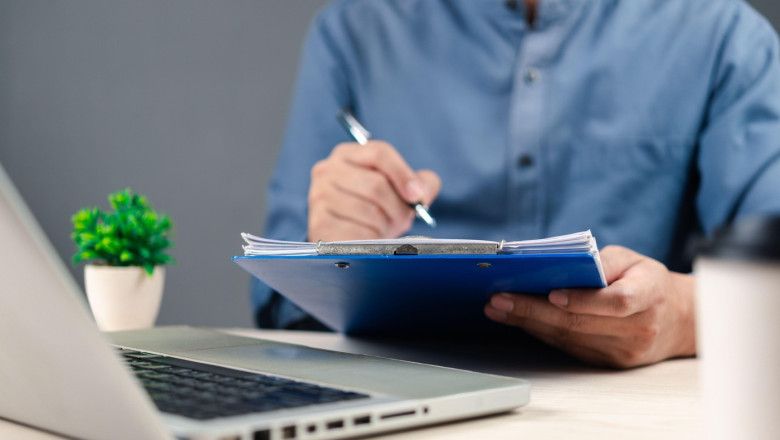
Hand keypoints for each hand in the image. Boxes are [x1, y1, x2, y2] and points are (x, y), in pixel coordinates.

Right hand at [308, 141, 440, 241]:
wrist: (344, 237)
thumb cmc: (374, 209)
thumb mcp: (398, 191)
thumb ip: (420, 183)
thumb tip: (422, 191)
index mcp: (347, 154)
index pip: (379, 153)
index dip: (403, 174)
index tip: (417, 196)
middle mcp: (327, 170)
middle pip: (376, 184)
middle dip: (398, 207)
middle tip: (403, 220)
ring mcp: (319, 196)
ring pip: (369, 211)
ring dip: (385, 226)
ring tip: (384, 229)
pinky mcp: (319, 223)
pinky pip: (358, 233)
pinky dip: (371, 239)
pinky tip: (369, 238)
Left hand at [484, 245, 696, 367]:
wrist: (678, 319)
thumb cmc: (647, 282)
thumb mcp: (632, 259)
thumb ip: (602, 261)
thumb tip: (564, 265)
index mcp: (649, 295)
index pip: (616, 302)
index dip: (582, 300)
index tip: (551, 293)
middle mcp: (638, 328)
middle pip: (580, 323)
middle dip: (534, 311)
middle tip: (501, 300)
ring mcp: (624, 351)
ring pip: (569, 338)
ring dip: (528, 323)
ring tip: (498, 309)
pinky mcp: (610, 363)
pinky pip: (570, 347)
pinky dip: (541, 333)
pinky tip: (519, 320)